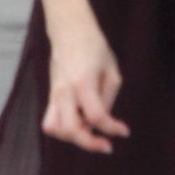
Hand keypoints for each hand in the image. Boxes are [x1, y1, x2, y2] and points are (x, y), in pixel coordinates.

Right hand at [43, 18, 128, 152]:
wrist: (70, 30)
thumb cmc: (94, 47)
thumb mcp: (111, 71)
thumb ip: (107, 99)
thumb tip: (103, 123)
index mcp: (83, 82)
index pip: (96, 117)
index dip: (112, 129)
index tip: (124, 131)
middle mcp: (65, 91)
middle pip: (71, 130)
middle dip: (89, 143)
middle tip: (106, 144)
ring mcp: (54, 94)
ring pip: (54, 129)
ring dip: (73, 137)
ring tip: (89, 131)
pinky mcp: (50, 95)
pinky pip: (50, 121)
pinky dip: (63, 130)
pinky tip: (79, 123)